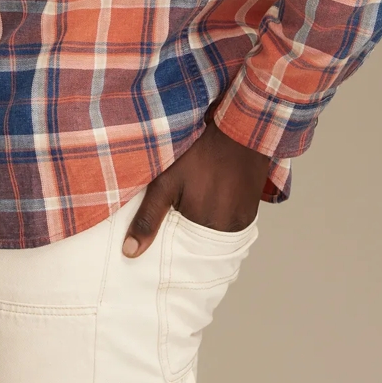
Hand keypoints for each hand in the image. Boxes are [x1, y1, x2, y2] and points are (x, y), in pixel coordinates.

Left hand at [122, 120, 270, 257]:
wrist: (238, 130)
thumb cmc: (198, 153)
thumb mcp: (165, 182)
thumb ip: (147, 218)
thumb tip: (129, 252)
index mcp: (205, 227)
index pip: (182, 250)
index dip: (171, 242)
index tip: (163, 233)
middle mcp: (227, 231)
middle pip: (200, 244)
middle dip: (187, 234)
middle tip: (178, 213)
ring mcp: (242, 222)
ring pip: (215, 234)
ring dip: (204, 225)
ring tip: (195, 204)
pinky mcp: (251, 212)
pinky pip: (230, 225)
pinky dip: (219, 217)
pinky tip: (211, 199)